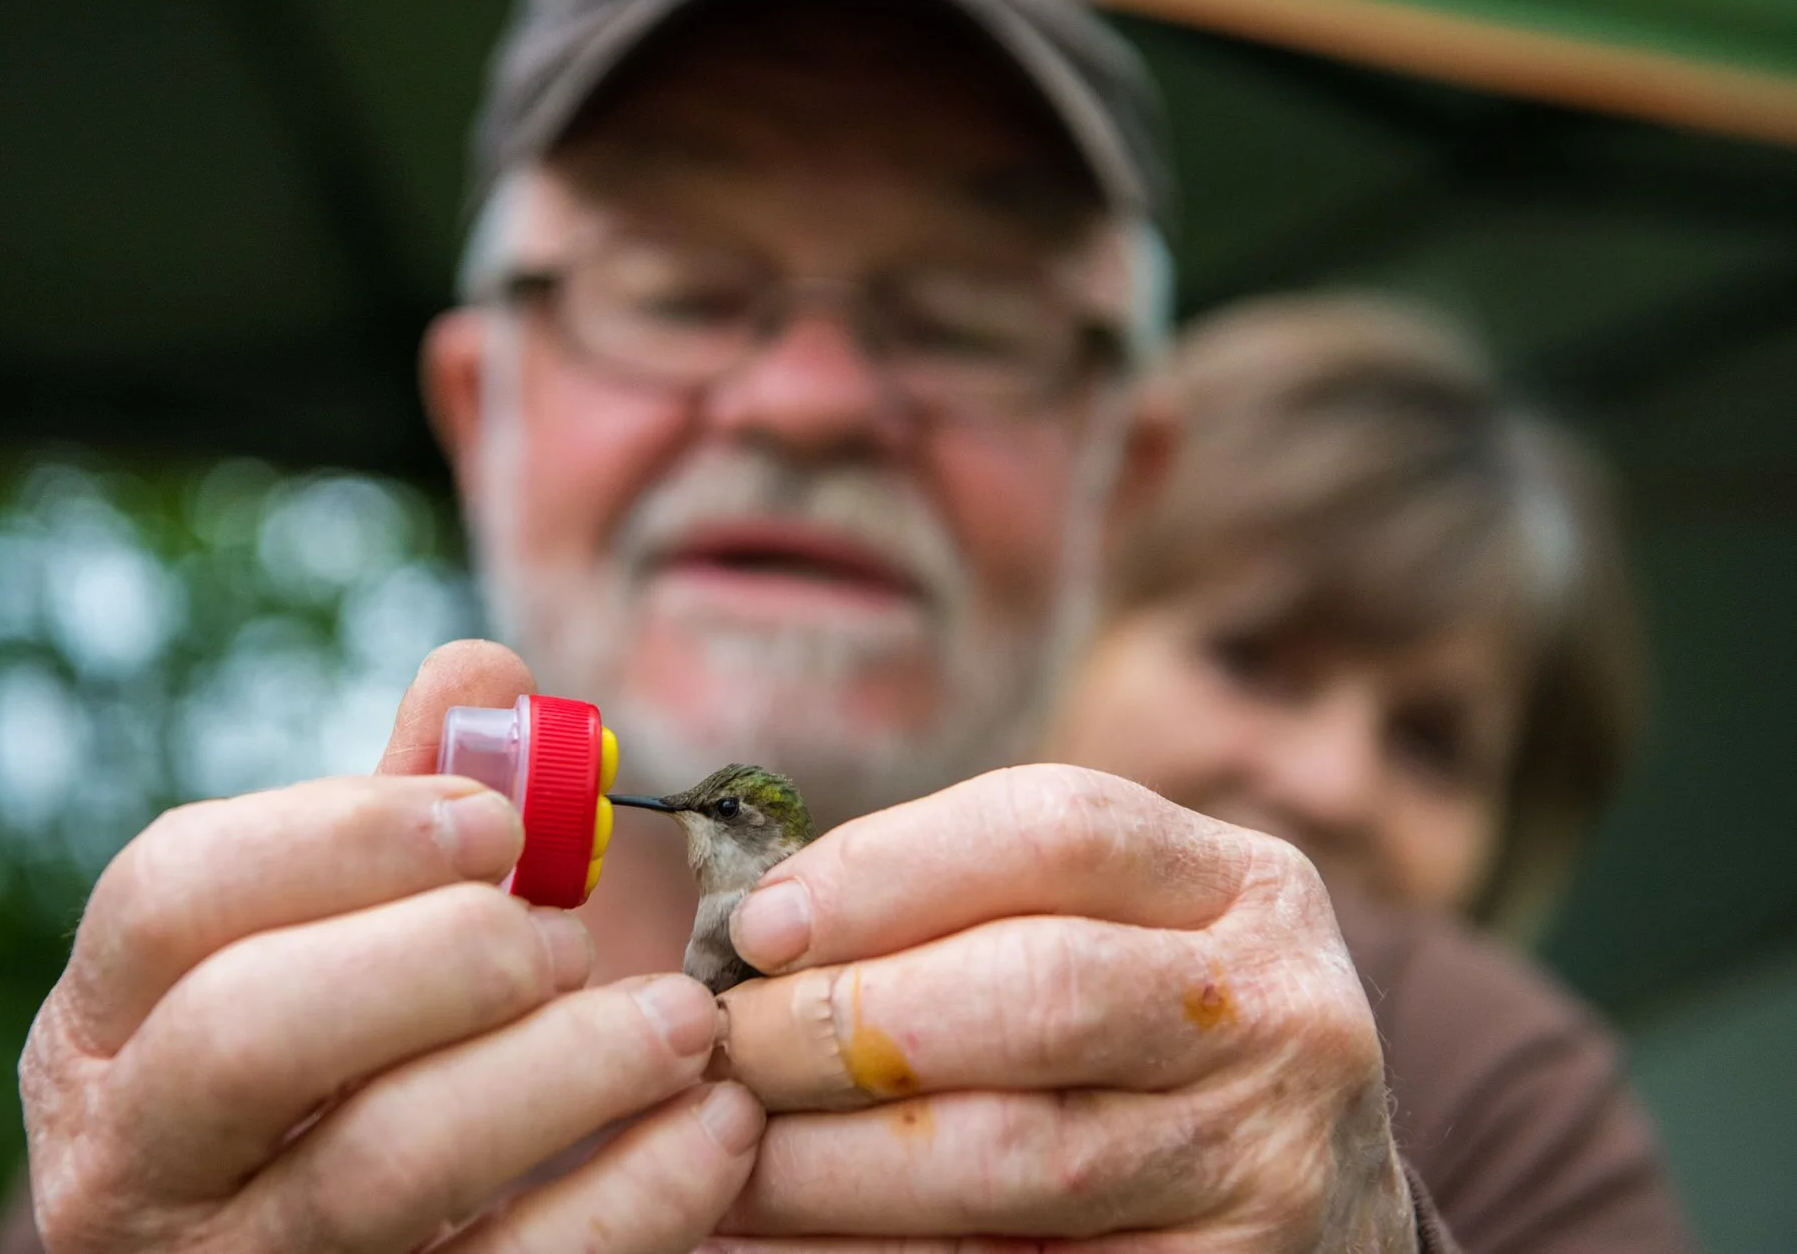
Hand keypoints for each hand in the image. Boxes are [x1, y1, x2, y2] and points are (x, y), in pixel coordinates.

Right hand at [19, 640, 763, 1253]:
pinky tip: (716, 1127)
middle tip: (566, 936)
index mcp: (113, 1025)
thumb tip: (486, 672)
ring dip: (564, 1068)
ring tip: (680, 1020)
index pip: (170, 898)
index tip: (497, 818)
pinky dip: (635, 1196)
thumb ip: (401, 818)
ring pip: (379, 1168)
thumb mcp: (348, 939)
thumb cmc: (355, 1062)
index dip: (343, 834)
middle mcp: (135, 1162)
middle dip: (442, 954)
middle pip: (247, 1031)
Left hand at [710, 763, 1415, 1250]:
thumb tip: (763, 931)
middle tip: (725, 1049)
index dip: (887, 867)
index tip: (759, 927)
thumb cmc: (1160, 1044)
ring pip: (1022, 1153)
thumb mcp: (1124, 935)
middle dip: (847, 1021)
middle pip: (1039, 987)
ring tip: (726, 1155)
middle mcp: (1279, 1012)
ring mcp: (1265, 1160)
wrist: (1316, 1201)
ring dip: (837, 1161)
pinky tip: (797, 1239)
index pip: (1056, 828)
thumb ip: (978, 912)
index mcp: (1244, 888)